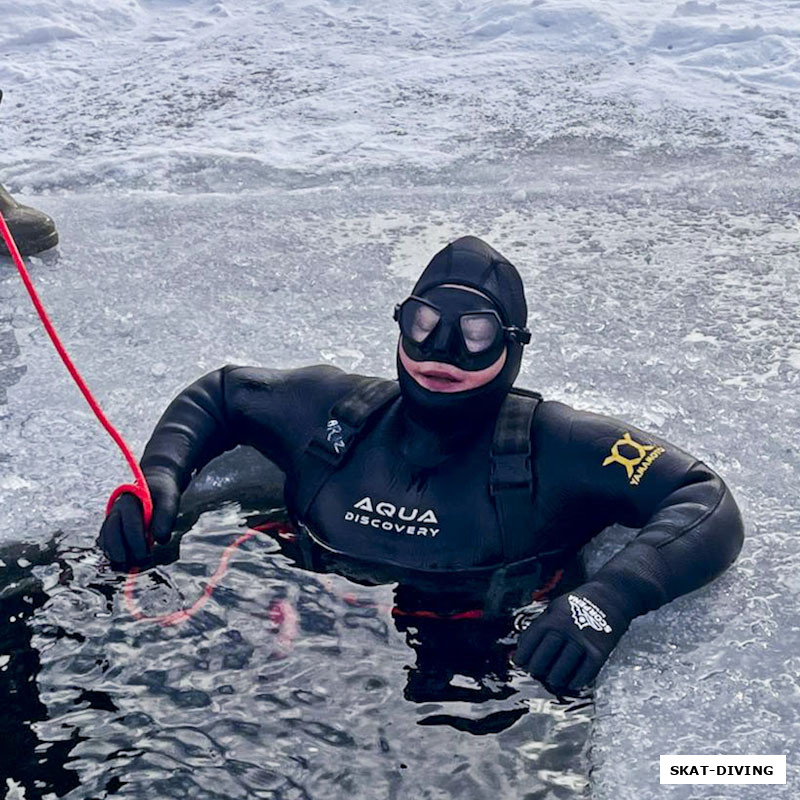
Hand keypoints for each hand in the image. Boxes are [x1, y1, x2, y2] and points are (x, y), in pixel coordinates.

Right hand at [97, 473, 179, 568]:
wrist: (154, 486)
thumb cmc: (162, 495)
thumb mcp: (168, 501)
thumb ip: (165, 518)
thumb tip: (160, 539)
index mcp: (129, 501)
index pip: (130, 524)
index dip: (137, 542)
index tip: (146, 555)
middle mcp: (116, 511)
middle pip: (112, 534)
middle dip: (123, 552)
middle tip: (137, 564)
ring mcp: (111, 520)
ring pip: (106, 540)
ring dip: (115, 555)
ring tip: (128, 568)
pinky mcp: (111, 529)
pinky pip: (106, 543)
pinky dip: (112, 554)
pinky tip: (122, 563)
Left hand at [512, 583, 630, 694]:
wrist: (612, 596)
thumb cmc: (577, 605)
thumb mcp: (554, 608)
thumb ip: (539, 626)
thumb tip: (521, 649)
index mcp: (552, 618)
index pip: (530, 642)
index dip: (522, 656)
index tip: (519, 663)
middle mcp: (566, 630)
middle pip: (543, 658)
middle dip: (536, 669)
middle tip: (536, 672)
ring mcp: (583, 642)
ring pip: (562, 670)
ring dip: (554, 679)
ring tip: (552, 679)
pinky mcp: (599, 652)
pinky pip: (585, 673)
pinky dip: (576, 681)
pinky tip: (571, 682)